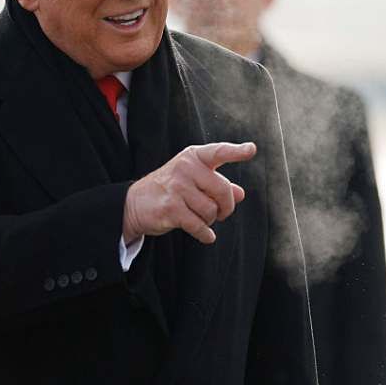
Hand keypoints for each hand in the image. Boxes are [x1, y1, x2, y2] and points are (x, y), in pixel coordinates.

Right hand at [123, 142, 256, 244]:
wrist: (134, 203)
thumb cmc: (170, 189)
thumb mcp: (193, 180)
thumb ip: (218, 185)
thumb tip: (241, 193)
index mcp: (193, 157)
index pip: (218, 152)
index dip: (236, 151)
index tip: (251, 149)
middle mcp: (185, 168)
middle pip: (223, 191)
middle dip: (226, 207)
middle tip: (222, 213)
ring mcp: (177, 188)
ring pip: (211, 210)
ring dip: (211, 220)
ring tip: (202, 219)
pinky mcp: (171, 209)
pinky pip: (199, 226)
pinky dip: (206, 234)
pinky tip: (207, 236)